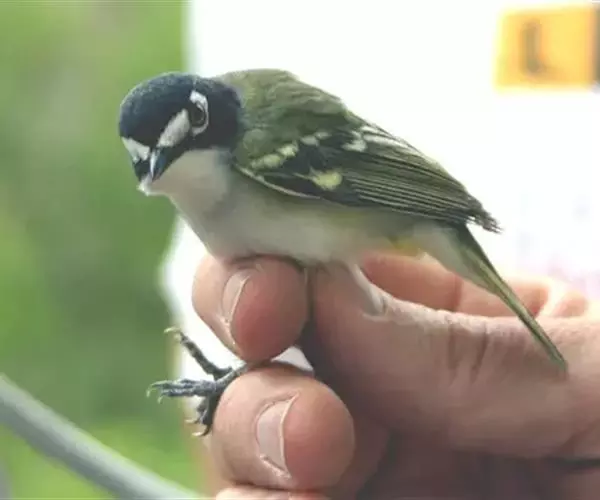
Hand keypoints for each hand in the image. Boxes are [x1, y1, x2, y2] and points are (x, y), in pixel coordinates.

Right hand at [190, 253, 599, 498]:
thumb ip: (469, 346)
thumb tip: (328, 293)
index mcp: (441, 323)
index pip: (325, 263)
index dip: (274, 264)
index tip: (271, 299)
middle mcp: (382, 390)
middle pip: (262, 346)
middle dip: (255, 363)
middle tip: (311, 421)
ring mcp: (354, 469)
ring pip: (242, 432)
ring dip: (250, 442)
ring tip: (312, 470)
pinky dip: (251, 499)